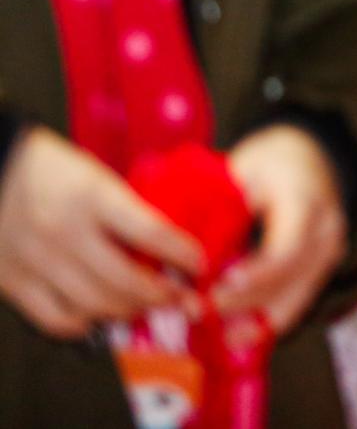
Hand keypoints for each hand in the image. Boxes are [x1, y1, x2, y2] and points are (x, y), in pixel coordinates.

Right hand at [0, 128, 201, 337]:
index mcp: (92, 197)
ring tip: (146, 305)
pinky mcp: (13, 283)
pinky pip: (56, 319)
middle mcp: (65, 233)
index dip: (182, 254)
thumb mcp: (96, 176)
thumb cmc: (49, 169)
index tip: (200, 264)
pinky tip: (100, 316)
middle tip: (180, 296)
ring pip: (94, 306)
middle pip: (125, 282)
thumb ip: (126, 208)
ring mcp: (37, 262)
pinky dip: (84, 324)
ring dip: (128, 311)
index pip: (151, 233)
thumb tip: (166, 241)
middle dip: (162, 295)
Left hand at [210, 125, 345, 335]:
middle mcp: (326, 231)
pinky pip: (296, 304)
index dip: (256, 275)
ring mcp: (329, 253)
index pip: (287, 248)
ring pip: (296, 300)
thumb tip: (182, 247)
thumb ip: (222, 207)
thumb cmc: (268, 164)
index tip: (219, 289)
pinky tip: (235, 336)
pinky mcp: (321, 271)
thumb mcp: (244, 170)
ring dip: (255, 323)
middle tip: (198, 312)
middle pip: (290, 280)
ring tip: (217, 336)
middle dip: (243, 304)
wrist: (308, 159)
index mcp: (306, 201)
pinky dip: (265, 323)